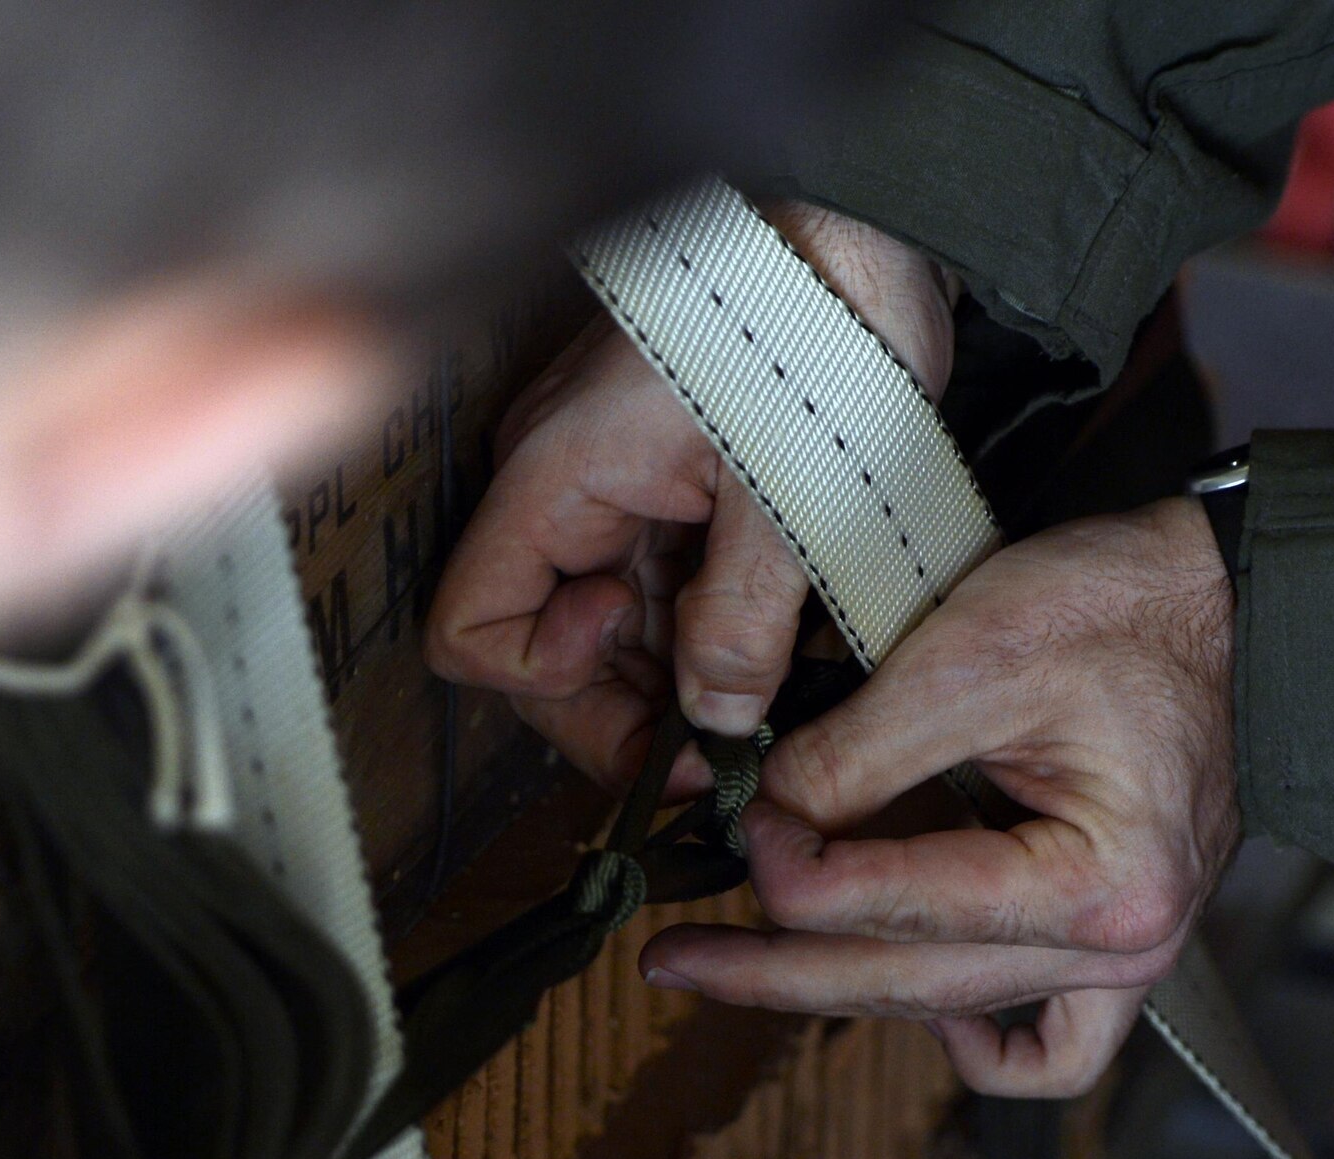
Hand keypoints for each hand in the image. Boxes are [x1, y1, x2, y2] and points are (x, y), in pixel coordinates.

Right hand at [425, 204, 955, 796]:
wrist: (861, 229)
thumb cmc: (816, 327)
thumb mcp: (788, 497)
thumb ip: (744, 620)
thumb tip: (716, 720)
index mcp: (555, 478)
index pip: (471, 630)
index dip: (546, 683)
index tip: (647, 683)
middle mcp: (558, 488)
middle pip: (539, 648)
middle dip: (620, 711)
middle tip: (717, 754)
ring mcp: (605, 489)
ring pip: (600, 629)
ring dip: (666, 681)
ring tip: (757, 702)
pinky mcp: (655, 488)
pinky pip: (647, 589)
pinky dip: (694, 634)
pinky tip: (764, 649)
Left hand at [640, 497, 1240, 1097]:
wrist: (1240, 606)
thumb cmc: (1131, 610)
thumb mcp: (974, 654)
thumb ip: (854, 752)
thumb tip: (752, 814)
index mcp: (1094, 885)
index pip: (886, 910)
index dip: (785, 867)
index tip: (735, 814)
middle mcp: (1119, 950)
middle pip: (902, 984)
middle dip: (768, 969)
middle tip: (669, 957)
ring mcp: (1124, 961)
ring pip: (950, 1013)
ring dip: (842, 990)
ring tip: (747, 965)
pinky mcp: (1115, 948)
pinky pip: (1046, 1047)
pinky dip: (971, 1035)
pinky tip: (914, 1001)